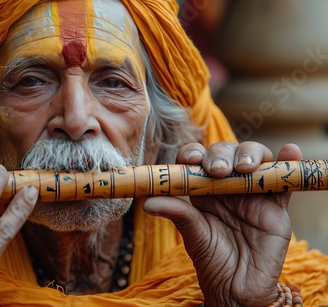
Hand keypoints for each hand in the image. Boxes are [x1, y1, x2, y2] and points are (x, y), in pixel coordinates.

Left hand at [144, 141, 302, 305]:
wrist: (237, 287)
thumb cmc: (212, 259)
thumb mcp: (193, 234)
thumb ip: (176, 213)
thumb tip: (147, 202)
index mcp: (203, 188)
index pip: (198, 159)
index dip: (194, 153)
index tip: (191, 160)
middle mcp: (227, 184)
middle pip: (226, 153)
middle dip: (221, 153)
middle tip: (217, 169)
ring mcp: (252, 192)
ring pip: (254, 159)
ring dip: (250, 154)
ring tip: (244, 167)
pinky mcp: (276, 205)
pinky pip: (285, 180)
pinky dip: (289, 162)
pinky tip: (289, 151)